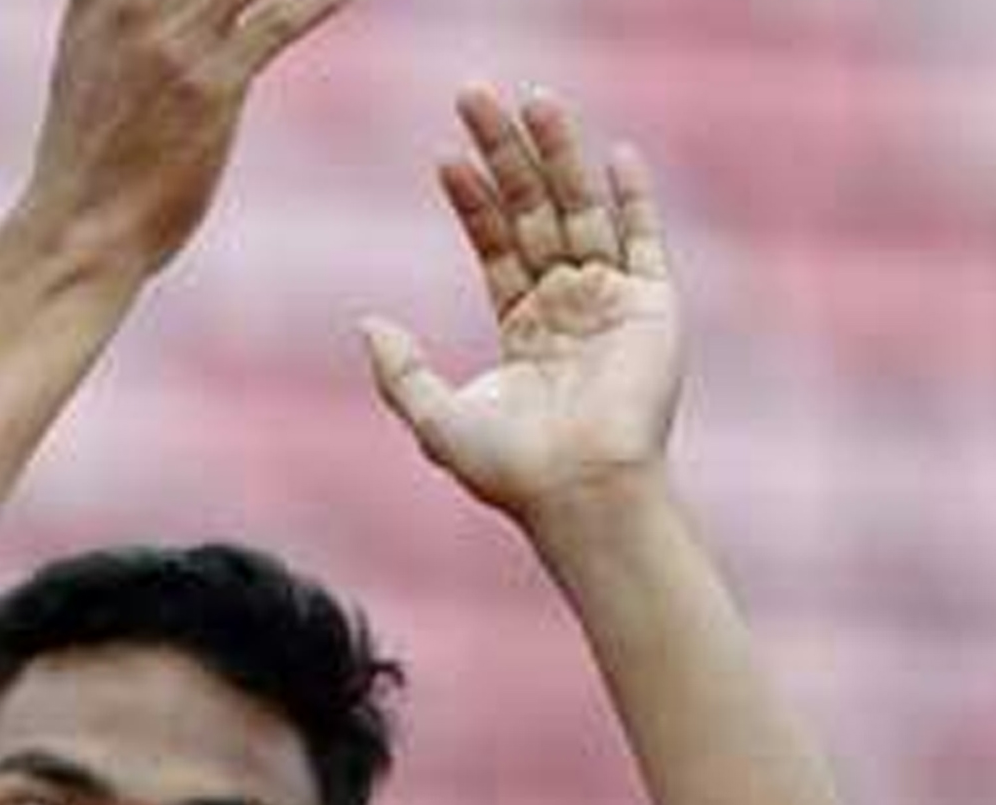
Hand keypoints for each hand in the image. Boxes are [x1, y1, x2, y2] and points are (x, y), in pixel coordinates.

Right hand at [22, 0, 352, 281]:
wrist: (75, 236)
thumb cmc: (84, 161)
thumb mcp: (81, 64)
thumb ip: (109, 12)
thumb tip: (126, 5)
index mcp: (97, 1)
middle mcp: (131, 8)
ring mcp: (172, 45)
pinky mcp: (212, 87)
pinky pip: (280, 21)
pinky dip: (318, 1)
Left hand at [364, 89, 684, 526]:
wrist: (578, 493)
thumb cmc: (509, 470)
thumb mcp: (434, 418)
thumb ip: (399, 370)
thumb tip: (364, 321)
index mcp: (522, 327)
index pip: (493, 244)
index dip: (471, 199)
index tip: (444, 154)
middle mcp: (566, 305)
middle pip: (534, 211)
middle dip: (507, 154)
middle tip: (478, 97)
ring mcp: (611, 301)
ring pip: (581, 210)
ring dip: (560, 155)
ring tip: (535, 101)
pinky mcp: (653, 307)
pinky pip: (644, 240)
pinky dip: (633, 197)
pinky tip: (614, 153)